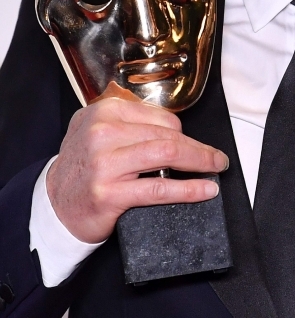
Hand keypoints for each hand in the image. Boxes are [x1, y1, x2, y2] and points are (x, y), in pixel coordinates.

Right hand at [47, 84, 227, 243]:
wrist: (54, 205)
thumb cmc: (84, 168)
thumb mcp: (98, 132)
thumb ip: (131, 124)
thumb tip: (177, 130)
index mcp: (104, 112)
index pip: (161, 117)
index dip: (185, 132)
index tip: (198, 142)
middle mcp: (102, 133)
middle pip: (168, 135)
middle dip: (199, 148)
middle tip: (216, 158)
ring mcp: (105, 164)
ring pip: (167, 155)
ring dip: (200, 162)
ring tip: (215, 169)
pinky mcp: (110, 193)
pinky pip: (159, 189)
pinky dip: (189, 189)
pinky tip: (204, 190)